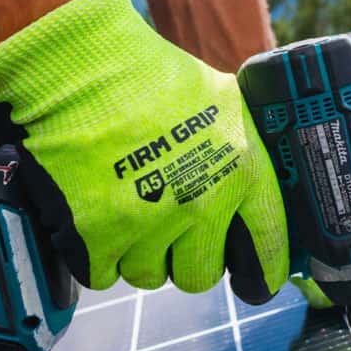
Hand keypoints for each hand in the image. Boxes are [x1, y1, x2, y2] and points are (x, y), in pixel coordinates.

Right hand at [0, 0, 286, 294]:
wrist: (82, 69)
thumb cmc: (150, 77)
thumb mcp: (223, 102)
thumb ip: (240, 152)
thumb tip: (252, 193)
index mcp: (240, 170)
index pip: (268, 247)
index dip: (263, 270)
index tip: (257, 281)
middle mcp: (200, 204)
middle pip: (200, 275)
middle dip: (185, 258)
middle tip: (169, 228)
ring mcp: (146, 223)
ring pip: (149, 275)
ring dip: (138, 251)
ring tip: (127, 208)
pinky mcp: (95, 236)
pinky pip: (102, 274)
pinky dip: (97, 254)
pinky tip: (96, 217)